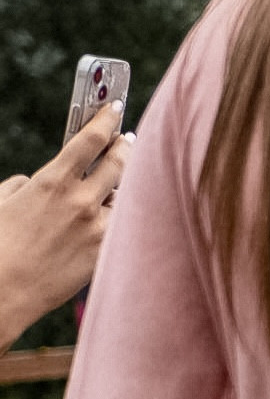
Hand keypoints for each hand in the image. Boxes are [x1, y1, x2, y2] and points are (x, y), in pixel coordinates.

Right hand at [0, 100, 129, 344]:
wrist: (3, 291)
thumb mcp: (2, 203)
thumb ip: (23, 185)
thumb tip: (36, 183)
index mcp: (52, 181)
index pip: (90, 140)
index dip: (105, 120)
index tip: (114, 107)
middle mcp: (81, 201)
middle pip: (119, 162)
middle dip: (125, 147)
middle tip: (128, 139)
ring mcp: (97, 228)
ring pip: (125, 195)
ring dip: (125, 184)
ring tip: (125, 177)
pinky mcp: (105, 252)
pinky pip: (123, 226)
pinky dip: (122, 216)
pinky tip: (123, 212)